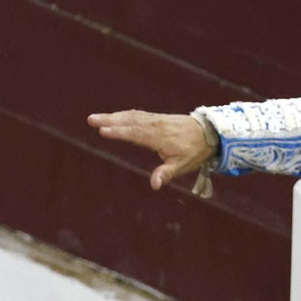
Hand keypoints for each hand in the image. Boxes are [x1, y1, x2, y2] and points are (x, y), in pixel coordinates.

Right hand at [87, 111, 214, 190]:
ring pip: (131, 116)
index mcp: (160, 138)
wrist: (209, 132)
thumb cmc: (194, 152)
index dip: (120, 133)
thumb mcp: (182, 166)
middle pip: (129, 122)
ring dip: (112, 116)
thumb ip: (166, 174)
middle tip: (91, 120)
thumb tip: (154, 185)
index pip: (136, 134)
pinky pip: (136, 114)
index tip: (104, 131)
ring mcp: (155, 119)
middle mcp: (155, 125)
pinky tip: (112, 116)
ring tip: (94, 118)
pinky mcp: (155, 117)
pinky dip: (122, 115)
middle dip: (109, 120)